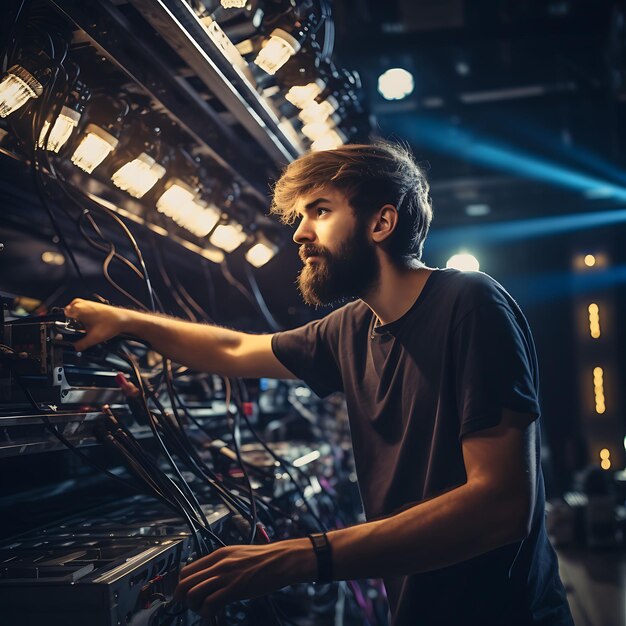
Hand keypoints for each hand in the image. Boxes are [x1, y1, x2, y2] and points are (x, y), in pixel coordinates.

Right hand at [63, 298, 128, 350]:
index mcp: (78, 309)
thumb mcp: (94, 338)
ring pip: (74, 312)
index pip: (62, 317)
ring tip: (86, 326)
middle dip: (72, 323)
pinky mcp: (91, 304)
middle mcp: (80, 303)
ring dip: (77, 320)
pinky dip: (82, 316)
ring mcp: (86, 302)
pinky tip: (90, 323)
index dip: (65, 327)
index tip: (69, 332)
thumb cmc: (111, 324)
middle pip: (67, 315)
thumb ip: (81, 344)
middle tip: (80, 330)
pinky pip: (80, 310)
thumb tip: (75, 348)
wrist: (123, 319)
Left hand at [174, 539, 314, 617]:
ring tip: (203, 609)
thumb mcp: (238, 554)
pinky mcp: (234, 589)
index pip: (186, 570)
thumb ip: (222, 563)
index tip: (186, 593)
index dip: (182, 585)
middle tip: (191, 604)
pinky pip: (209, 604)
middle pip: (184, 582)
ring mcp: (225, 576)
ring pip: (193, 593)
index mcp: (218, 554)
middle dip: (182, 598)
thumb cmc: (264, 559)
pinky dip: (207, 613)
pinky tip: (214, 613)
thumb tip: (209, 577)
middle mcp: (218, 564)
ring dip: (194, 606)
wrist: (281, 559)